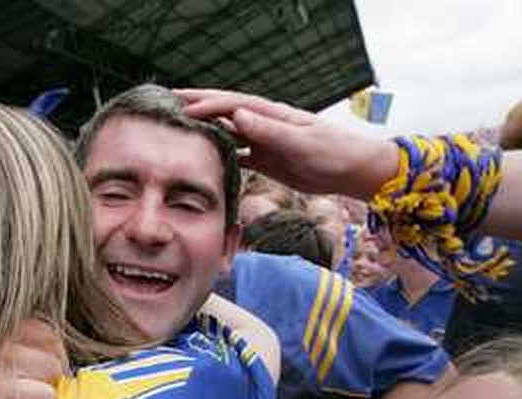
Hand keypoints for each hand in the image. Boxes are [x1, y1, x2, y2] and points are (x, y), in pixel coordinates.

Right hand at [175, 88, 398, 198]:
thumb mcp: (300, 141)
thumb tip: (237, 115)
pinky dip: (221, 156)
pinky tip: (205, 160)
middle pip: (225, 112)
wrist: (351, 171)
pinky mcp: (267, 160)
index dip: (208, 105)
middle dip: (199, 107)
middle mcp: (264, 124)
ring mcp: (264, 142)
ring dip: (206, 130)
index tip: (184, 110)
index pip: (233, 104)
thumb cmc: (332, 152)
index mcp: (272, 114)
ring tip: (180, 130)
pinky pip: (238, 156)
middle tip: (170, 103)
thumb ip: (269, 130)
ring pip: (228, 133)